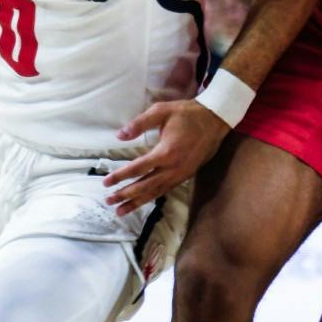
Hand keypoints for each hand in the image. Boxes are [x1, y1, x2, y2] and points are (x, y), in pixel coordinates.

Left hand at [103, 96, 226, 211]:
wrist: (215, 120)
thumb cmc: (187, 113)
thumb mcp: (161, 111)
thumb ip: (140, 123)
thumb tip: (119, 135)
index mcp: (166, 152)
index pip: (138, 168)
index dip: (120, 176)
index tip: (105, 182)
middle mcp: (173, 168)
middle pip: (145, 186)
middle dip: (125, 195)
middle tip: (108, 201)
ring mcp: (180, 174)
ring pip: (155, 192)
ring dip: (137, 202)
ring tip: (120, 211)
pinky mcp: (185, 176)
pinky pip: (165, 190)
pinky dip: (151, 197)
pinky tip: (142, 202)